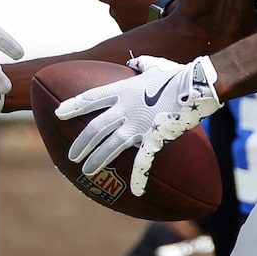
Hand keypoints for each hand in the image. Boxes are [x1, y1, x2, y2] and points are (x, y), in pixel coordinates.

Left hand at [53, 55, 221, 195]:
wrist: (196, 85)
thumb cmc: (177, 74)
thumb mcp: (154, 65)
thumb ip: (141, 65)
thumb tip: (134, 63)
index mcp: (123, 90)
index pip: (91, 98)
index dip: (74, 106)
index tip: (59, 113)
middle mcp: (125, 109)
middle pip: (95, 128)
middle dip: (81, 143)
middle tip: (72, 155)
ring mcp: (138, 126)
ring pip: (110, 147)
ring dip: (97, 160)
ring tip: (86, 171)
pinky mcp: (153, 139)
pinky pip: (143, 162)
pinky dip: (139, 177)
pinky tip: (135, 191)